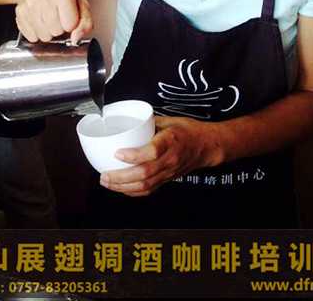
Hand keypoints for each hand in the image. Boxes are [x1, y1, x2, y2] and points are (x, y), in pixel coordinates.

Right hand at [16, 0, 92, 44]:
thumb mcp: (80, 3)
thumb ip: (85, 22)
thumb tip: (76, 39)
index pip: (70, 25)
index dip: (71, 24)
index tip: (69, 15)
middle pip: (56, 31)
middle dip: (59, 29)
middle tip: (58, 17)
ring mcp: (29, 4)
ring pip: (43, 36)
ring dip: (48, 32)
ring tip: (48, 19)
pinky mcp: (20, 12)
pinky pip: (31, 37)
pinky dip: (37, 34)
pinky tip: (39, 22)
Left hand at [99, 116, 223, 196]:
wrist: (207, 146)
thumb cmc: (190, 131)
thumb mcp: (170, 119)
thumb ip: (149, 122)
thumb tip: (129, 122)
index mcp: (170, 141)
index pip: (151, 152)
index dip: (133, 155)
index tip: (117, 153)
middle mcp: (170, 159)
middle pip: (144, 174)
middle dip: (121, 177)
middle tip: (105, 174)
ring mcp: (169, 172)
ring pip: (145, 186)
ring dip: (123, 187)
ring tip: (108, 182)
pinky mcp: (167, 179)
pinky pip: (149, 190)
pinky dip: (133, 192)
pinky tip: (121, 188)